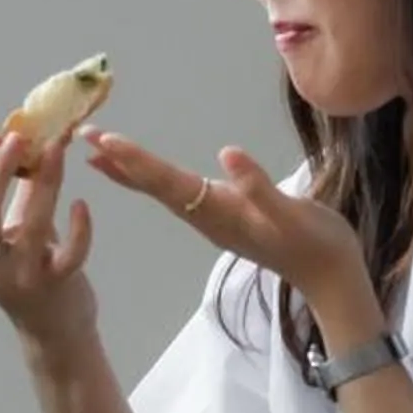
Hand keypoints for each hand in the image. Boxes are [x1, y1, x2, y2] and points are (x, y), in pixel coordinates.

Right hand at [0, 130, 97, 346]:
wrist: (55, 332)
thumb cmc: (31, 274)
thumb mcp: (13, 233)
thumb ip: (6, 191)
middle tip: (18, 137)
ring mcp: (23, 276)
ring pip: (31, 224)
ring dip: (44, 183)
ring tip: (56, 150)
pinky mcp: (56, 284)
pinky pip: (70, 253)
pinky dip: (78, 227)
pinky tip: (81, 205)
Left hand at [83, 130, 373, 317]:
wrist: (329, 277)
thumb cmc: (315, 244)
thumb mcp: (292, 216)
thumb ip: (261, 188)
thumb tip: (228, 155)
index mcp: (218, 212)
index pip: (166, 182)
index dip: (135, 160)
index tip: (103, 141)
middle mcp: (207, 216)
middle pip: (153, 185)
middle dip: (119, 160)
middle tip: (83, 135)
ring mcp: (213, 219)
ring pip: (162, 190)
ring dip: (129, 170)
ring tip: (99, 151)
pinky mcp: (223, 219)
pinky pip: (178, 194)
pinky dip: (154, 179)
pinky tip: (145, 172)